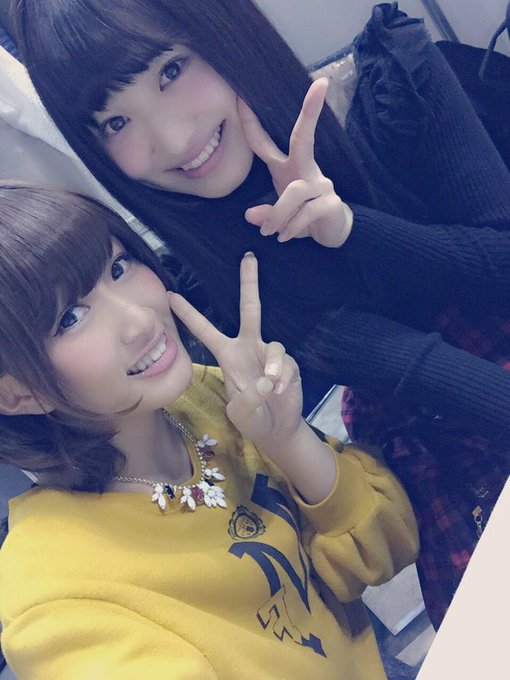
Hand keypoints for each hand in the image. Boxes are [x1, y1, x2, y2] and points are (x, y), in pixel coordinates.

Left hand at [168, 253, 302, 447]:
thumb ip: (248, 399)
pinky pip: (286, 363)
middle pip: (250, 308)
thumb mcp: (240, 414)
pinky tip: (280, 391)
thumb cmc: (252, 419)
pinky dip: (283, 377)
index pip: (205, 330)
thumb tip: (266, 380)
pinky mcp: (289, 363)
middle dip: (249, 283)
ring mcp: (269, 354)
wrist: (278, 429)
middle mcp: (248, 347)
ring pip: (274, 346)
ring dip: (273, 367)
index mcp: (228, 355)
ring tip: (271, 387)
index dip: (189, 314)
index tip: (171, 295)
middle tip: (248, 256)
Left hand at [239, 78, 352, 247]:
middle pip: (304, 138)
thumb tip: (250, 216)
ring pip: (295, 191)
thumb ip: (265, 214)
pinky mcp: (330, 203)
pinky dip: (292, 227)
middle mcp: (306, 170)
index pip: (265, 143)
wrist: (333, 232)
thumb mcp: (280, 216)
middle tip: (319, 86)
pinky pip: (307, 212)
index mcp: (288, 168)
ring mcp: (321, 185)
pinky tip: (284, 237)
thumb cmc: (303, 216)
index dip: (251, 123)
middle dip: (310, 112)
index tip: (242, 97)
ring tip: (269, 232)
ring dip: (278, 213)